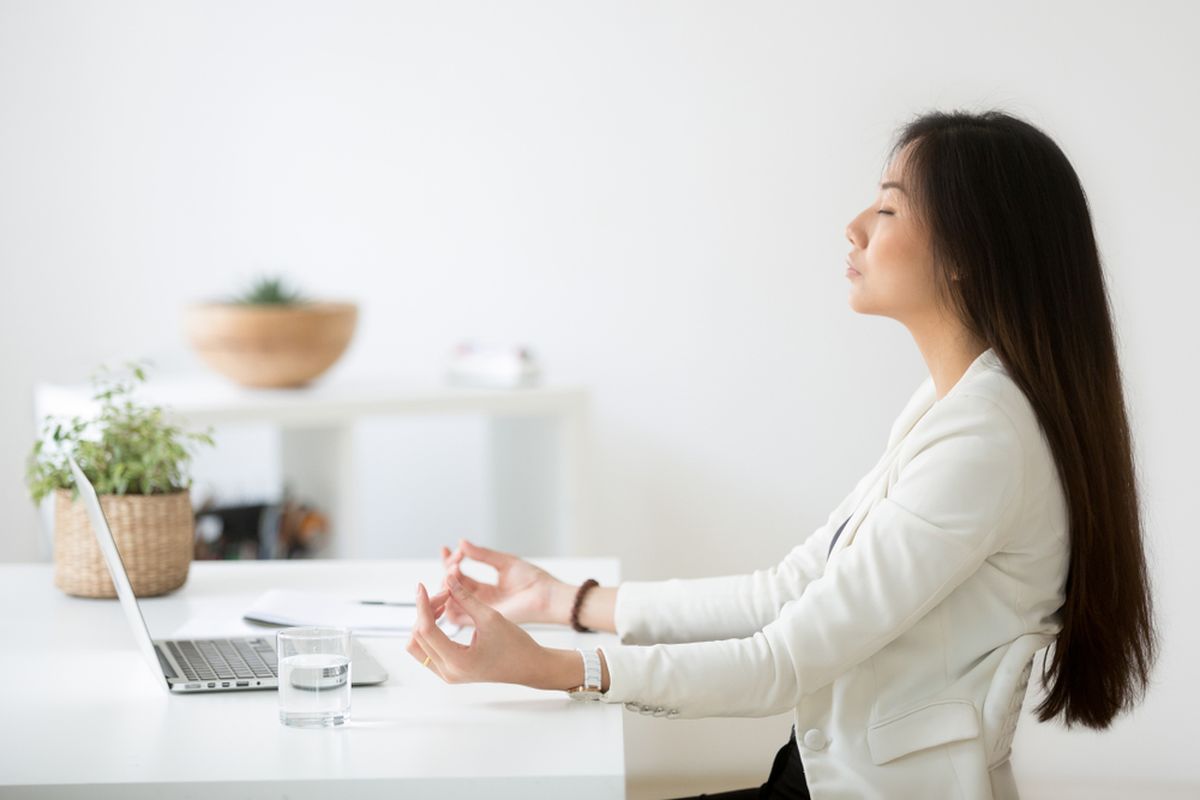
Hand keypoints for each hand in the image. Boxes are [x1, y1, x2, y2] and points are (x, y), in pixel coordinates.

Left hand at [406, 574, 551, 686]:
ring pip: (417, 646)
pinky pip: (427, 650)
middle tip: (444, 593)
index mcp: (458, 662)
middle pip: (417, 637)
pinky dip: (429, 630)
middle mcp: (448, 672)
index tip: (422, 587)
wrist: (528, 666)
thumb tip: (447, 580)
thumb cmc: (516, 645)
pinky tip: (443, 614)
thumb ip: (466, 598)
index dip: (422, 605)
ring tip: (442, 603)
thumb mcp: (491, 617)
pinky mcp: (449, 670)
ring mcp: (447, 674)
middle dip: (425, 611)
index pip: (426, 630)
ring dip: (424, 622)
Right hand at [439, 538, 562, 625]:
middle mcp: (480, 600)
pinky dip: (447, 601)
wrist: (547, 597)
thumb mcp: (505, 562)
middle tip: (455, 560)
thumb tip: (461, 542)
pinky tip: (451, 584)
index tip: (445, 548)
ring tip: (453, 569)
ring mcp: (480, 610)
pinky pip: (455, 616)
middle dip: (448, 570)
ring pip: (449, 600)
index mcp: (486, 588)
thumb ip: (482, 555)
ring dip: (446, 584)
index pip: (459, 575)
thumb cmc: (533, 581)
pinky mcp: (481, 619)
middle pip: (452, 586)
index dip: (449, 561)